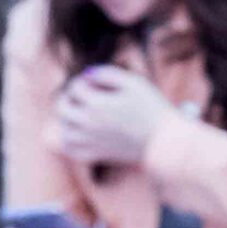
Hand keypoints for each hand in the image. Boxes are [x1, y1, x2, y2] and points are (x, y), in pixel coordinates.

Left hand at [54, 66, 173, 166]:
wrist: (165, 141)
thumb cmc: (152, 108)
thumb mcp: (134, 83)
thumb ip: (107, 73)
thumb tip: (87, 74)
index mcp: (97, 104)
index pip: (75, 87)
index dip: (83, 80)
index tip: (95, 82)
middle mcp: (89, 124)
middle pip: (62, 108)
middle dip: (69, 96)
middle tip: (82, 95)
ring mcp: (91, 141)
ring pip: (63, 130)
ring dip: (66, 118)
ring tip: (79, 113)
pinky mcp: (96, 154)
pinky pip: (70, 150)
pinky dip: (68, 140)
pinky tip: (78, 132)